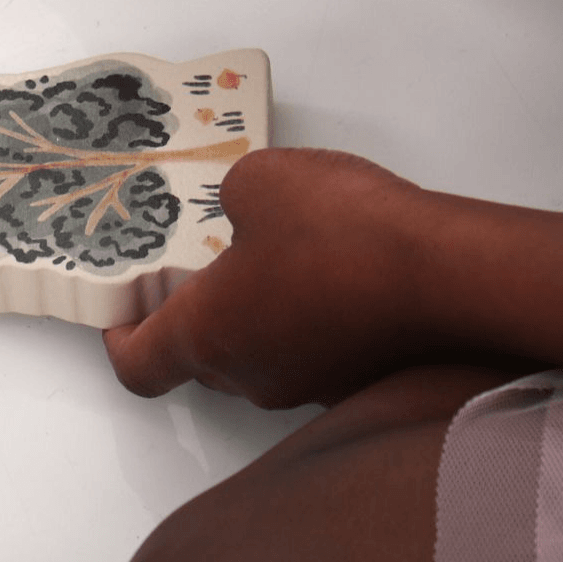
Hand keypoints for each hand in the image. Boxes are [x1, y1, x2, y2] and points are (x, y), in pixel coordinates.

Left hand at [103, 147, 435, 408]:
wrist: (444, 273)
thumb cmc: (344, 234)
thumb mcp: (259, 180)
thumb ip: (232, 193)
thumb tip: (244, 205)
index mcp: (209, 334)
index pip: (138, 366)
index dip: (119, 340)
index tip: (118, 313)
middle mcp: (252, 372)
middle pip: (200, 358)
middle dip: (196, 309)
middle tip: (202, 257)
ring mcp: (308, 381)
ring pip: (260, 352)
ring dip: (258, 309)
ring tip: (279, 247)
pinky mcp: (358, 376)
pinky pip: (313, 347)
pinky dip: (309, 314)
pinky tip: (332, 265)